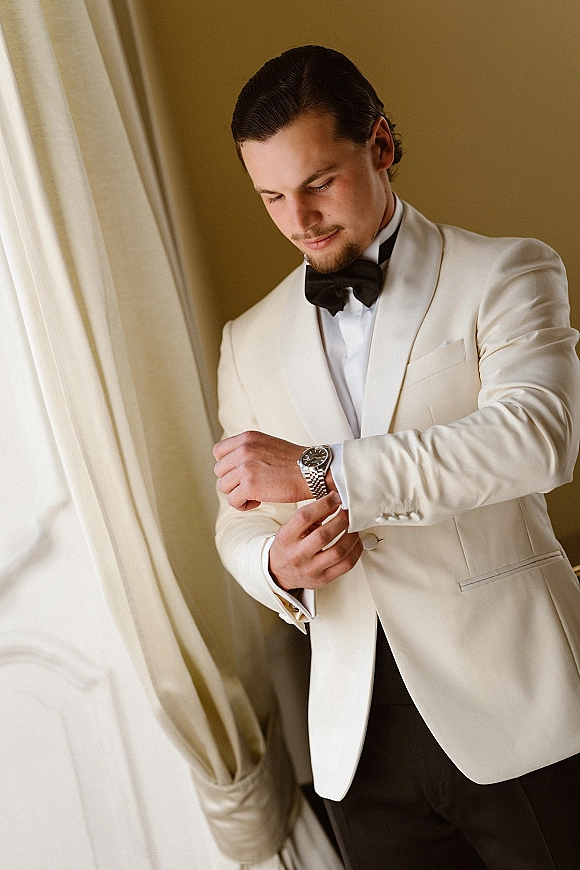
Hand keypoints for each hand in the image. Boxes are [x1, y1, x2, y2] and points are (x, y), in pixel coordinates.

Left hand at [213, 430, 334, 509]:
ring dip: (237, 494)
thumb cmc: (295, 463)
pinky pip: (233, 501)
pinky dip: (243, 505)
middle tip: (250, 485)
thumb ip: (249, 450)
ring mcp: (245, 467)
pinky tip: (257, 502)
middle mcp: (244, 449)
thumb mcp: (268, 445)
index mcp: (248, 438)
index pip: (218, 451)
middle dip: (232, 481)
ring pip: (224, 487)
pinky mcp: (249, 485)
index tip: (240, 473)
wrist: (313, 471)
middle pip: (219, 471)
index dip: (227, 465)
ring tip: (255, 494)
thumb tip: (232, 466)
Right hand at [269, 492, 362, 590]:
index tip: (336, 498)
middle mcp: (298, 555)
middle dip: (341, 520)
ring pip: (338, 552)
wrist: (279, 572)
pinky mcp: (324, 579)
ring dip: (351, 535)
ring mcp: (311, 569)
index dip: (324, 505)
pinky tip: (355, 542)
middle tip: (348, 512)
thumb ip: (313, 514)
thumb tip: (335, 500)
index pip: (304, 517)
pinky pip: (346, 565)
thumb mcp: (292, 527)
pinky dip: (355, 550)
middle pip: (324, 535)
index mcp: (286, 538)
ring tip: (353, 527)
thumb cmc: (288, 547)